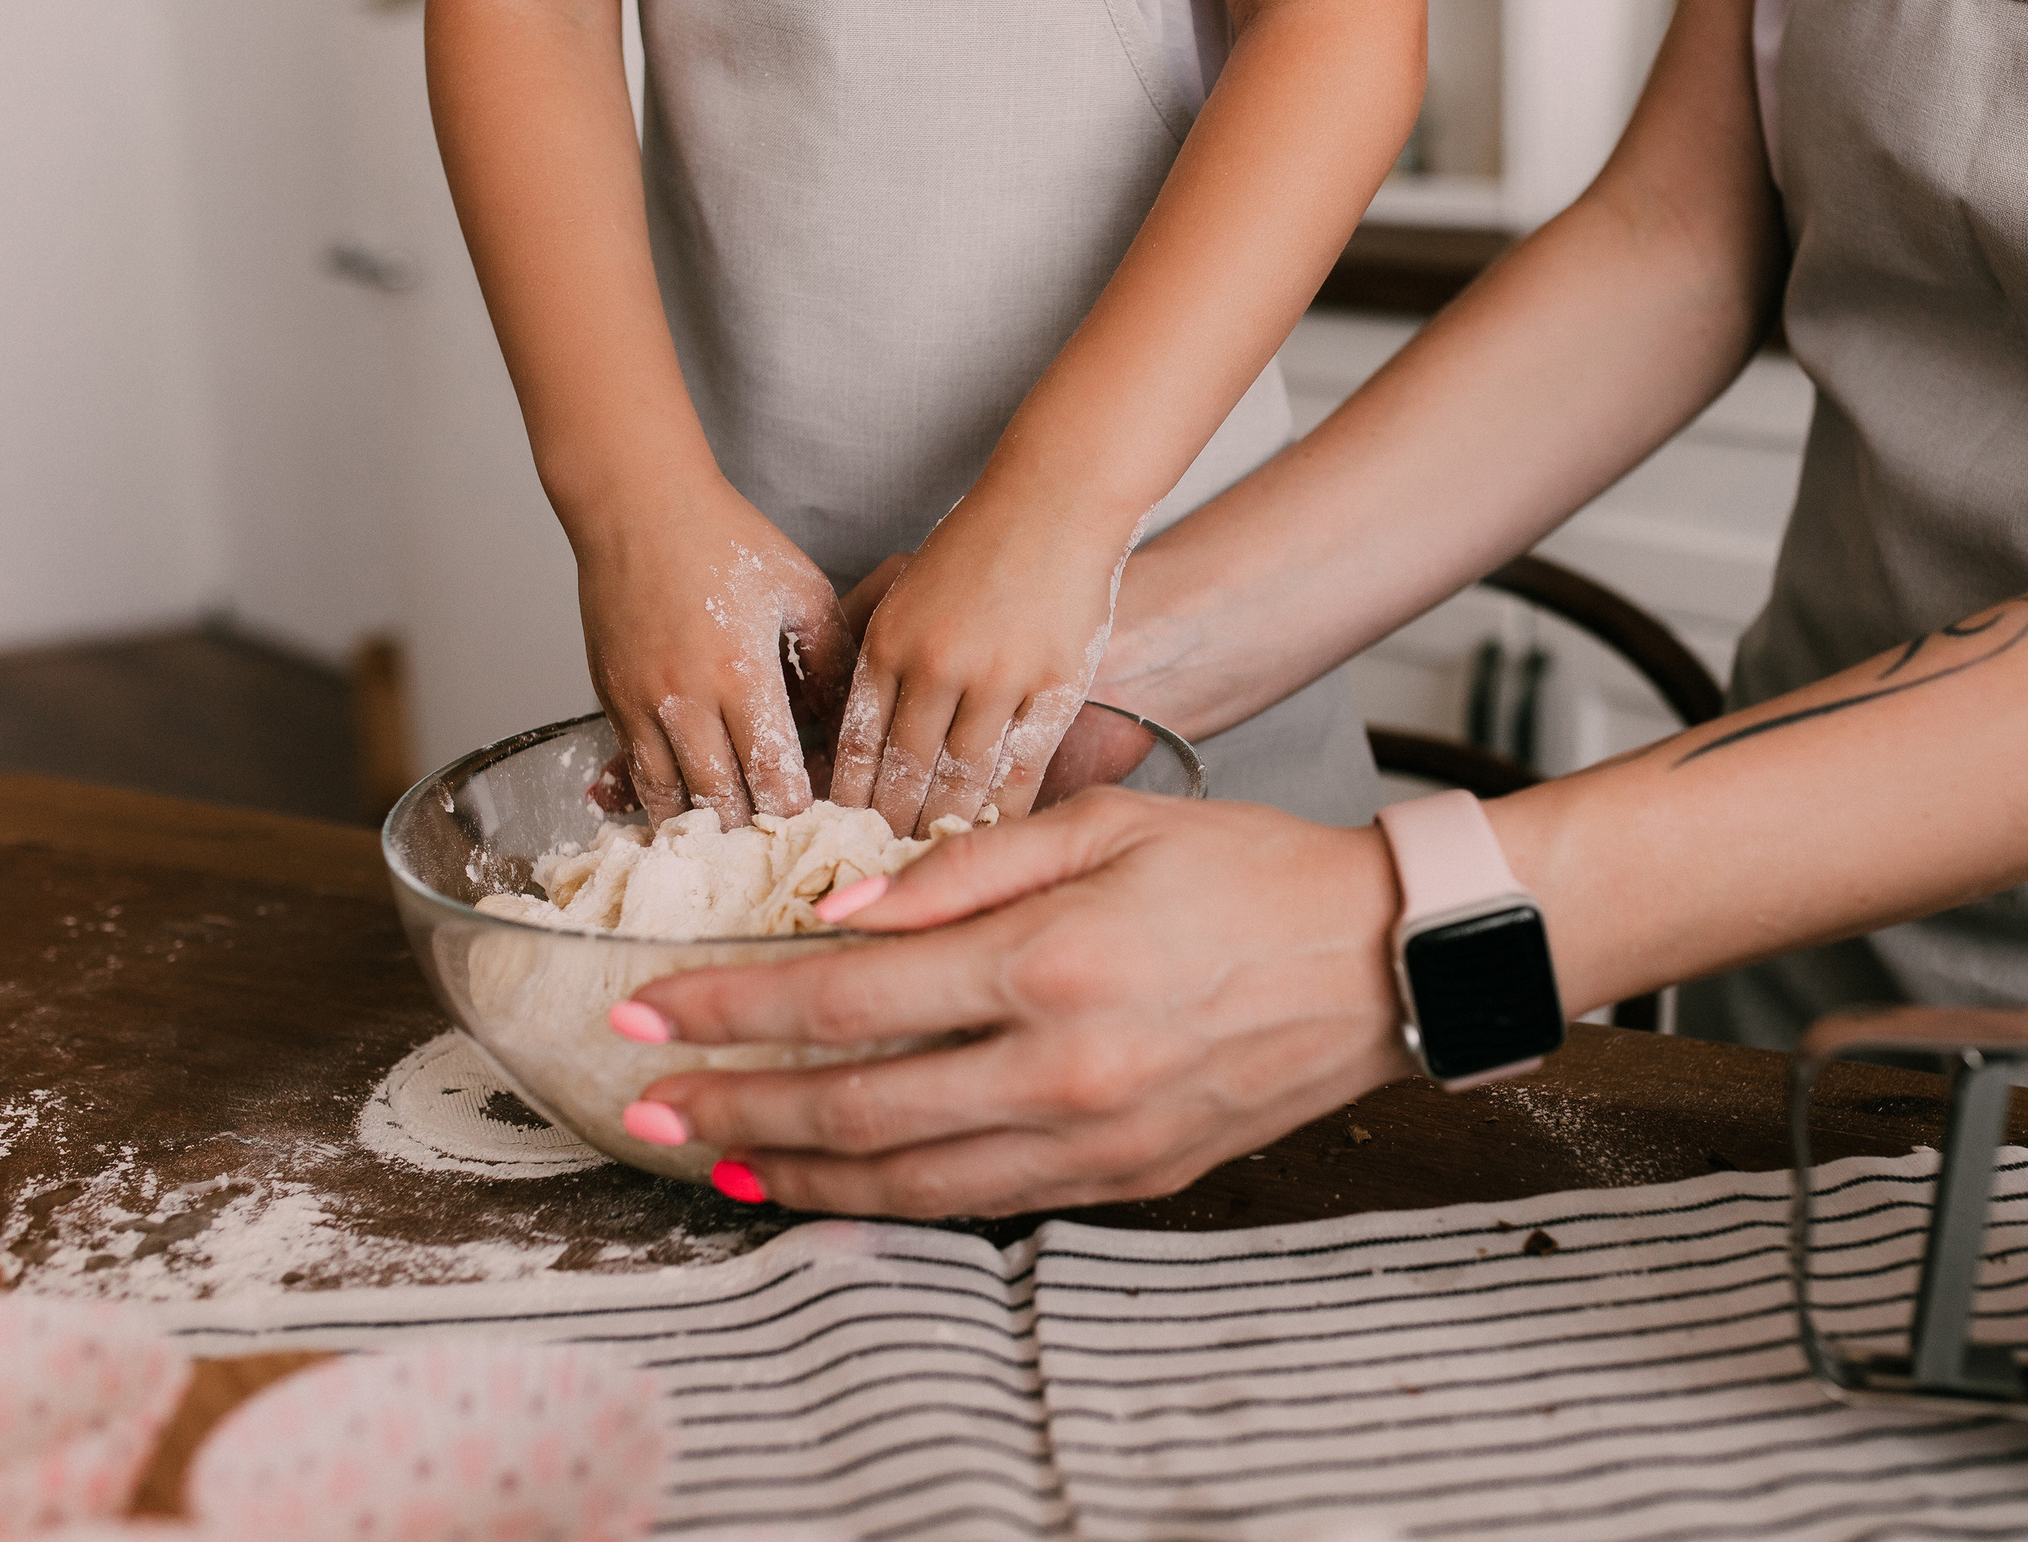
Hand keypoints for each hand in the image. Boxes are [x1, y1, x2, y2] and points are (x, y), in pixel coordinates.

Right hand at [572, 475, 852, 826]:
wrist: (636, 506)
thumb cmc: (722, 537)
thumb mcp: (801, 590)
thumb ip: (827, 658)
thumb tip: (840, 717)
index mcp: (742, 676)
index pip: (774, 775)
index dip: (798, 811)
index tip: (820, 826)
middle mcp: (686, 700)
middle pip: (721, 800)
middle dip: (753, 835)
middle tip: (781, 855)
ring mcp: (641, 704)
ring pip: (670, 798)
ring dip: (702, 830)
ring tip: (733, 853)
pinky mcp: (611, 700)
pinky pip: (634, 771)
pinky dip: (659, 800)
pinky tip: (684, 817)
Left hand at [615, 791, 1411, 1217]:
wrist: (1381, 959)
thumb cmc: (1248, 873)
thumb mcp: (1106, 823)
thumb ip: (963, 869)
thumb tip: (838, 914)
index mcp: (1051, 960)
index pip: (845, 999)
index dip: (729, 1009)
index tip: (647, 1010)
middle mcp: (1063, 1067)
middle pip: (852, 1108)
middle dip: (731, 1110)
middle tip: (646, 1106)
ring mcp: (1096, 1138)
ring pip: (907, 1182)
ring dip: (795, 1176)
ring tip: (717, 1162)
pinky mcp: (1129, 1179)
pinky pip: (985, 1204)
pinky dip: (895, 1201)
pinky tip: (839, 1184)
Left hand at [832, 504, 1133, 835]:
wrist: (1056, 502)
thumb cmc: (975, 543)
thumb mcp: (900, 581)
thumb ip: (867, 639)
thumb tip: (839, 718)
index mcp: (889, 640)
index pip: (857, 742)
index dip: (847, 799)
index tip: (839, 837)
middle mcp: (937, 664)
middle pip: (904, 771)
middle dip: (888, 828)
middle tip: (878, 870)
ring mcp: (999, 678)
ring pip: (962, 779)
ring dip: (942, 829)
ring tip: (930, 868)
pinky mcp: (1053, 687)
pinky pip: (1022, 767)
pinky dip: (1003, 810)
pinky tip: (990, 840)